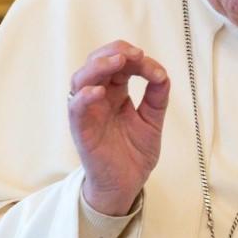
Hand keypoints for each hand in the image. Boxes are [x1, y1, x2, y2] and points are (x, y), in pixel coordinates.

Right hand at [68, 41, 170, 215]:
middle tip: (135, 54)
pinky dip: (84, 97)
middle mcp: (99, 98)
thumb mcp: (152, 121)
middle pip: (96, 63)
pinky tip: (98, 91)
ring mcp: (88, 112)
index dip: (135, 59)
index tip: (154, 70)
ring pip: (81, 79)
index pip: (119, 64)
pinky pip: (76, 109)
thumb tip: (162, 74)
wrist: (127, 184)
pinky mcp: (81, 130)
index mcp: (116, 93)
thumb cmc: (134, 153)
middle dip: (114, 52)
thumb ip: (156, 97)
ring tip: (118, 62)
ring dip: (98, 66)